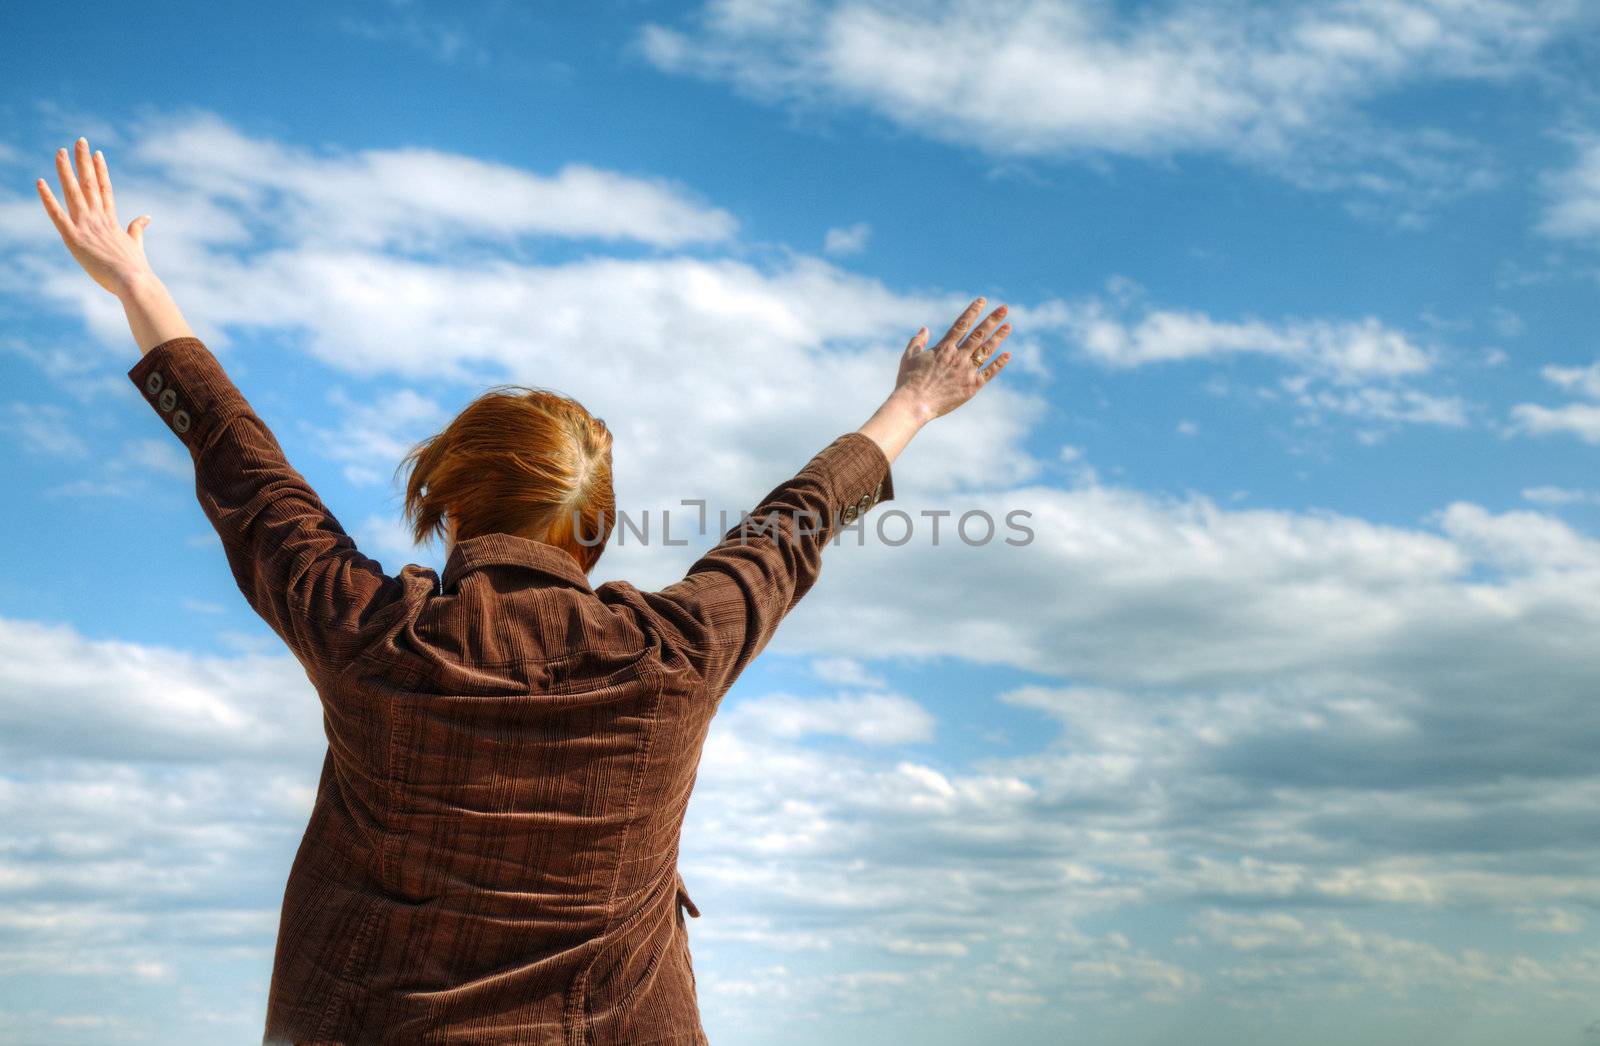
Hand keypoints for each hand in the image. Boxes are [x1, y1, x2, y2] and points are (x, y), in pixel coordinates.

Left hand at [36, 137, 155, 296]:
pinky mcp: (74, 238)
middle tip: (79, 141)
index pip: (105, 189)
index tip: (97, 153)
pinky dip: (48, 198)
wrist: (134, 282)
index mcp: (112, 221)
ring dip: (65, 171)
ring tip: (59, 151)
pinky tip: (40, 182)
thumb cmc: (136, 269)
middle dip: (84, 161)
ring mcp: (86, 227)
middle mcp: (99, 219)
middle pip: (90, 184)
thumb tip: (146, 216)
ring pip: (74, 192)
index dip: (100, 170)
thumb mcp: (136, 245)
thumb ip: (137, 228)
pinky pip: (57, 215)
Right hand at [891, 296, 1011, 421]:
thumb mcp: (909, 356)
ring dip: (998, 337)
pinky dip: (998, 363)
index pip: (962, 324)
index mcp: (944, 347)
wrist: (915, 403)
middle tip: (1004, 309)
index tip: (982, 301)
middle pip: (979, 334)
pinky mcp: (972, 386)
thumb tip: (925, 328)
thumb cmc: (908, 381)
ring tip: (1008, 326)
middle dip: (992, 320)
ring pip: (986, 350)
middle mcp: (958, 356)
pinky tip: (1007, 354)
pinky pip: (989, 372)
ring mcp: (966, 370)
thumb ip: (918, 341)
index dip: (973, 311)